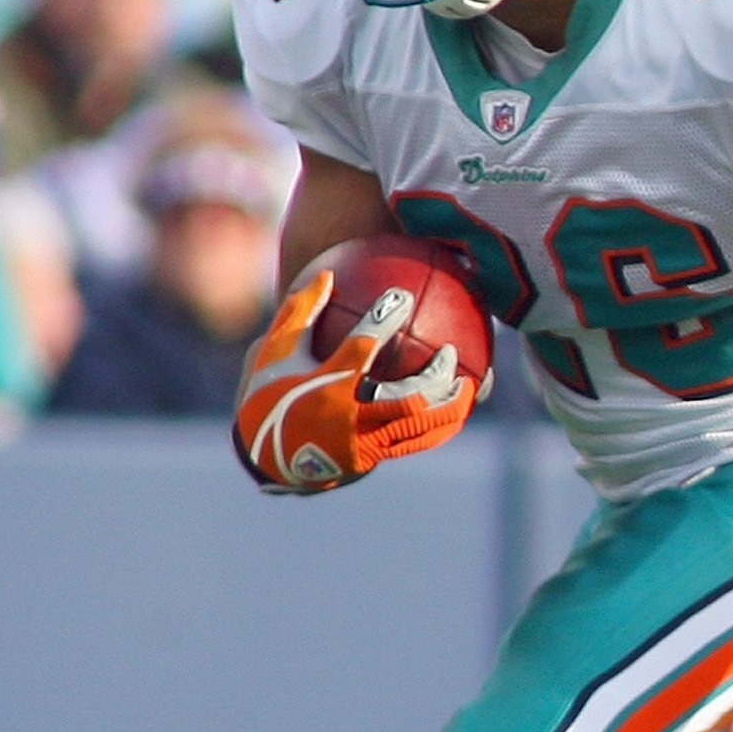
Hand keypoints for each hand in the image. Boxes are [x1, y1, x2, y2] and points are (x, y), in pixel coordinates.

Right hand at [231, 269, 476, 494]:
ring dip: (449, 407)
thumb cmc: (269, 394)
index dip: (383, 320)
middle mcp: (349, 417)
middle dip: (434, 377)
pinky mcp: (372, 458)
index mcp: (327, 385)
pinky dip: (438, 426)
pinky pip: (415, 441)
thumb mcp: (274, 352)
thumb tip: (326, 272)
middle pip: (407, 400)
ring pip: (418, 428)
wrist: (263, 456)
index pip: (361, 347)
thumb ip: (300, 313)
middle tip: (448, 352)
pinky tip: (455, 410)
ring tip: (469, 387)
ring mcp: (363, 442)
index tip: (402, 296)